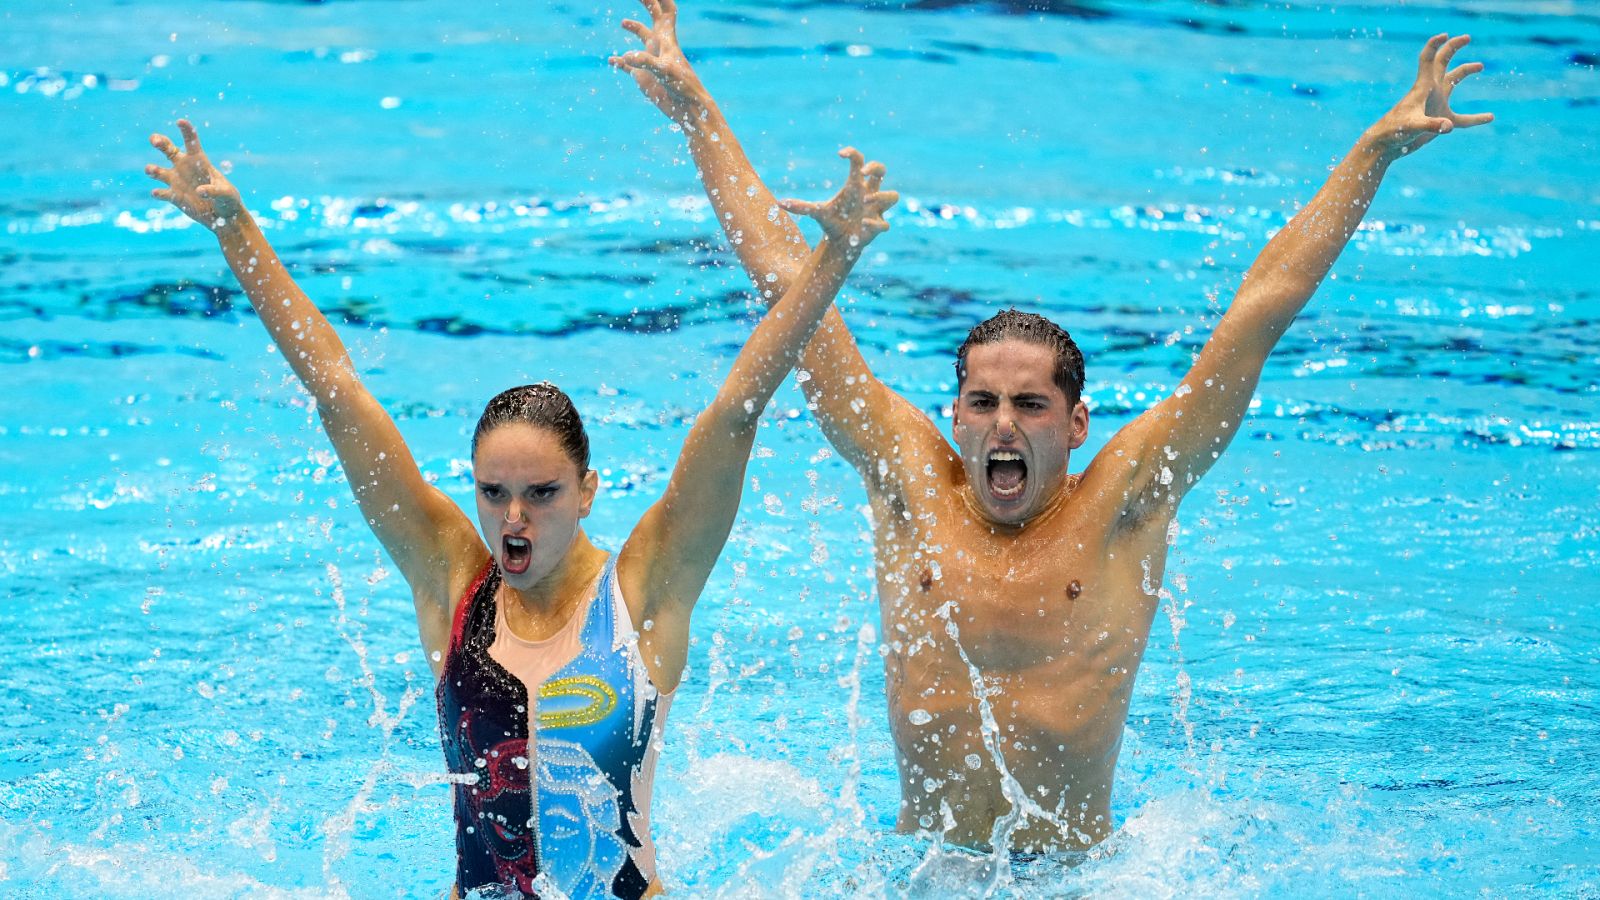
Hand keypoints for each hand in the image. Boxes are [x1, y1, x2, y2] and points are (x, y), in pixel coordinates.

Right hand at [144, 119, 245, 231]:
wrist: (223, 217)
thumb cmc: (229, 200)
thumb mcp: (226, 194)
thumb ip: (214, 191)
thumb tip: (200, 191)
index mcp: (199, 161)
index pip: (191, 142)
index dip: (186, 130)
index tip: (180, 121)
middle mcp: (185, 168)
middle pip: (168, 150)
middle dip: (160, 142)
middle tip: (154, 140)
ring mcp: (177, 181)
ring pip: (158, 171)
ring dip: (152, 170)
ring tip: (152, 170)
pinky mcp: (174, 197)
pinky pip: (161, 193)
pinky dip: (158, 193)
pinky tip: (157, 193)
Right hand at [610, 0, 710, 124]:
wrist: (687, 109)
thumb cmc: (682, 88)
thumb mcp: (664, 71)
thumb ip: (645, 62)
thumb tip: (624, 56)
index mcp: (667, 40)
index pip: (666, 12)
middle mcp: (659, 47)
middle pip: (654, 18)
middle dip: (647, 4)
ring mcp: (651, 61)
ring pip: (642, 39)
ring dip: (634, 29)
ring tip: (623, 22)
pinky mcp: (644, 76)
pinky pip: (628, 66)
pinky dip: (620, 62)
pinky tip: (611, 61)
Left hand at [778, 148, 898, 256]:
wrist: (841, 244)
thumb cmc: (832, 222)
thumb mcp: (817, 213)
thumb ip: (801, 207)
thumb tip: (780, 203)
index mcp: (855, 185)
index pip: (859, 161)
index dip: (853, 154)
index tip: (841, 154)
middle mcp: (869, 194)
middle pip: (881, 171)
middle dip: (876, 167)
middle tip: (863, 173)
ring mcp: (876, 209)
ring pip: (893, 196)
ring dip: (881, 196)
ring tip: (865, 202)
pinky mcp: (878, 226)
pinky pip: (884, 223)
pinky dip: (875, 223)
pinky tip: (862, 224)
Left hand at [1368, 34, 1493, 157]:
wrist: (1386, 145)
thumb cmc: (1394, 132)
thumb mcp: (1412, 127)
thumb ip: (1431, 125)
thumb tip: (1448, 126)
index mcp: (1423, 87)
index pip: (1428, 59)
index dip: (1435, 45)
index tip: (1445, 35)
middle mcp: (1430, 91)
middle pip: (1443, 62)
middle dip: (1453, 48)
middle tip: (1467, 37)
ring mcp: (1435, 104)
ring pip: (1453, 82)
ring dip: (1465, 72)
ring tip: (1480, 66)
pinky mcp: (1439, 120)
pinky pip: (1462, 119)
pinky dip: (1475, 119)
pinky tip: (1490, 117)